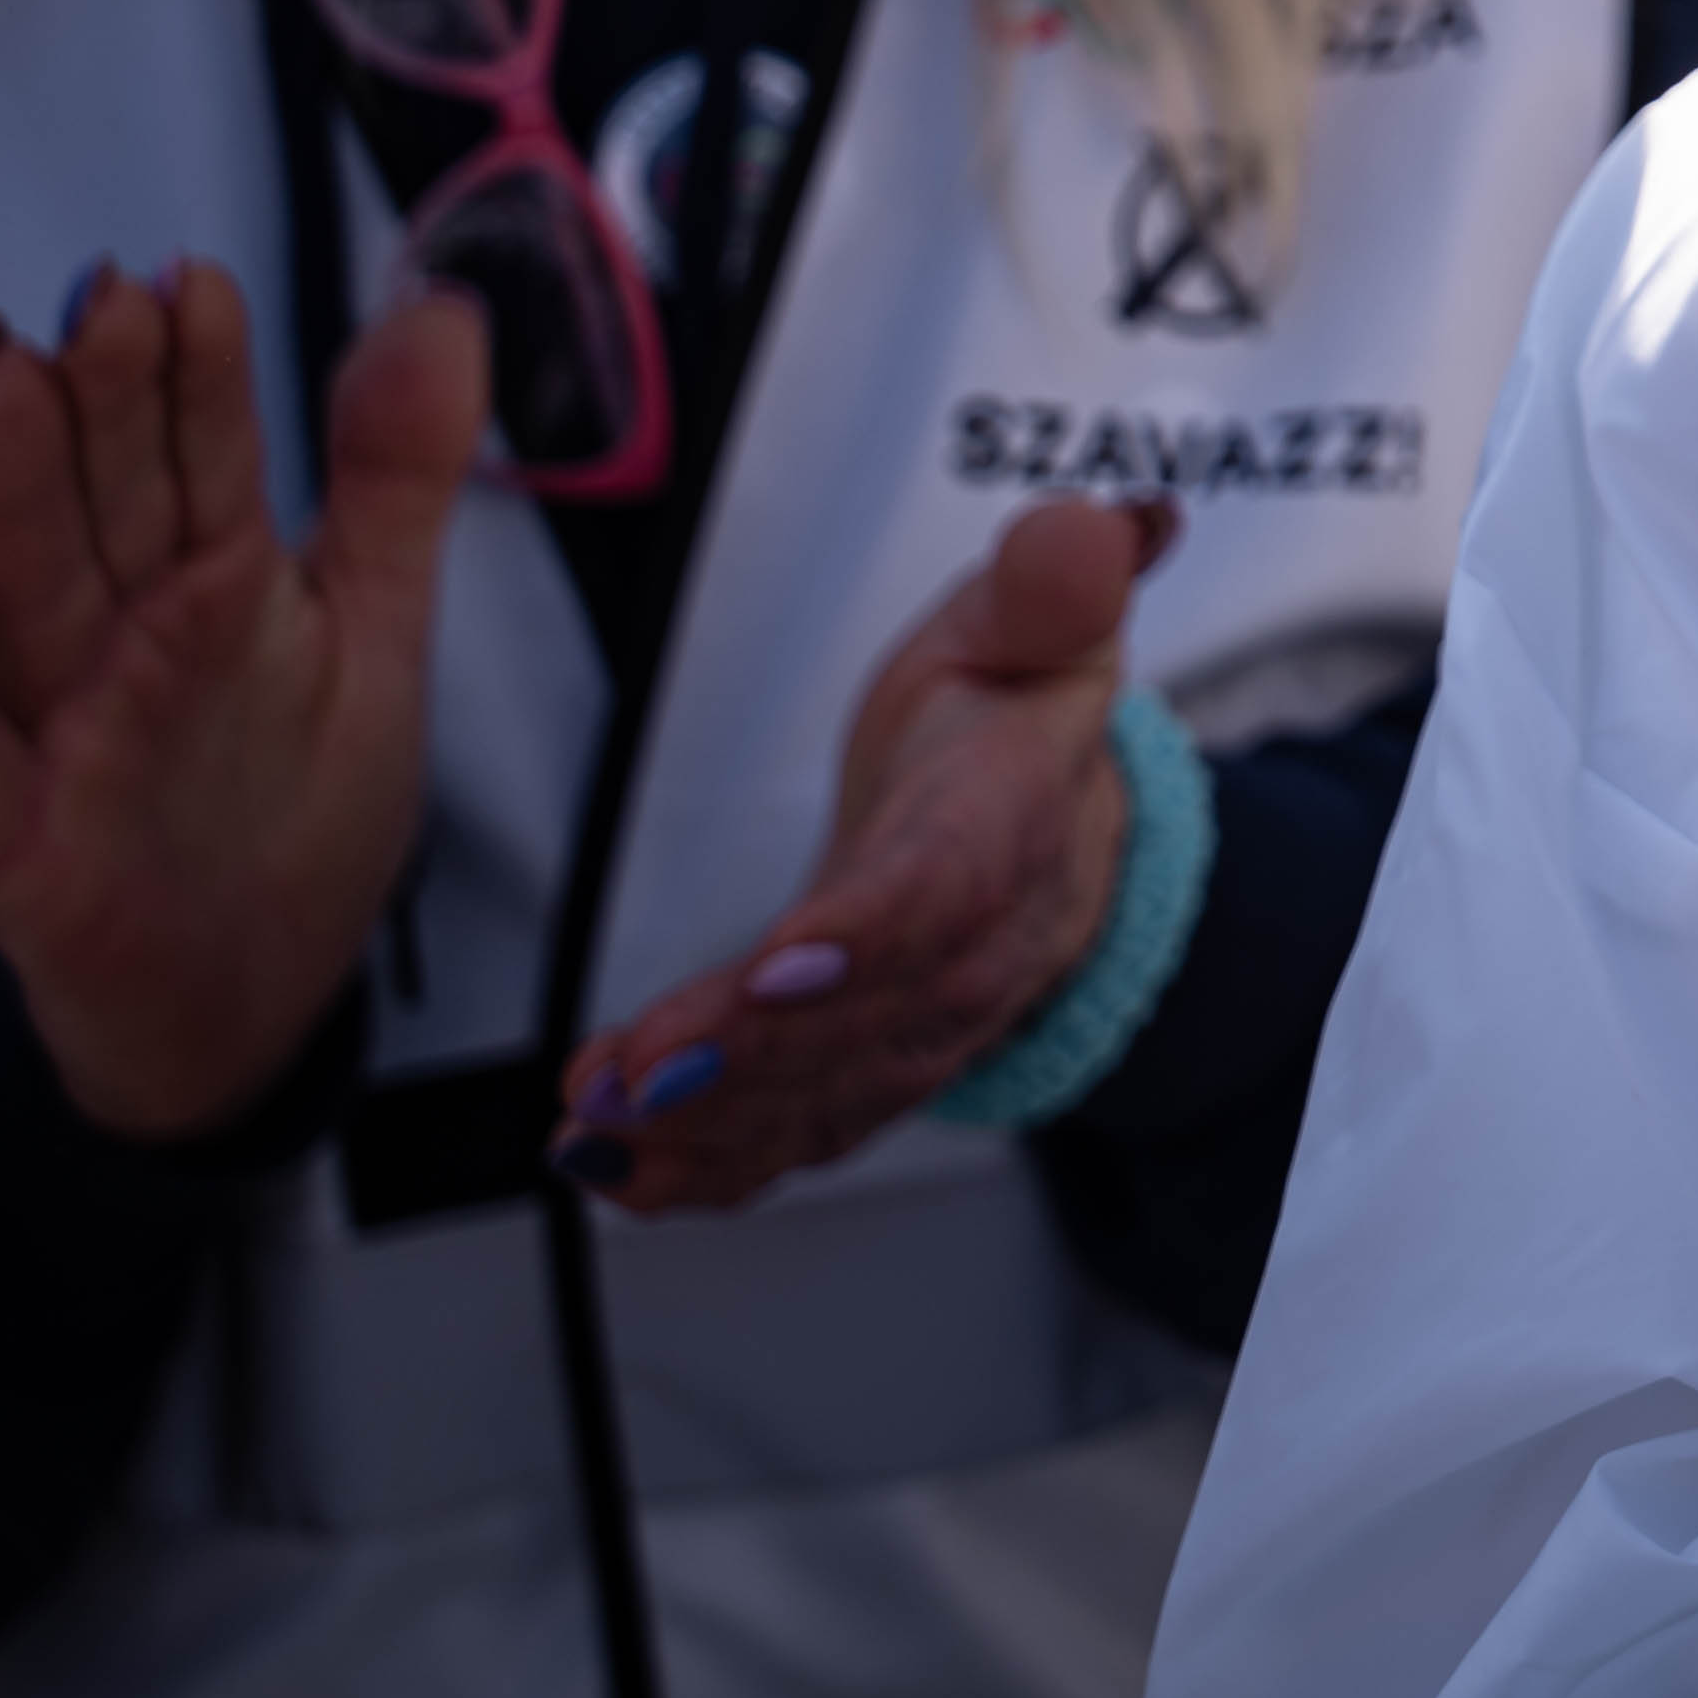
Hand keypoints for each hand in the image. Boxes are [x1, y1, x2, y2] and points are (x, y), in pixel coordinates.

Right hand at [0, 261, 479, 1139]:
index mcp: (212, 582)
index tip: (189, 277)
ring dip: (4, 490)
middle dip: (102, 402)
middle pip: (104, 505)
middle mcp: (122, 637)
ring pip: (23, 595)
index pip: (200, 458)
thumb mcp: (372, 628)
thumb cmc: (293, 804)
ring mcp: (61, 728)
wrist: (244, 1003)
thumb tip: (438, 307)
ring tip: (0, 378)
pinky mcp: (15, 835)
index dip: (196, 373)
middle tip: (100, 298)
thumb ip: (396, 476)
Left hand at [553, 490, 1175, 1212]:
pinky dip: (713, 1165)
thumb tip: (1090, 529)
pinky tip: (623, 1169)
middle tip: (646, 1069)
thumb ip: (1048, 583)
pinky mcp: (884, 1066)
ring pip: (841, 1085)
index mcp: (1015, 807)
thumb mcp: (1030, 619)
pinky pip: (810, 1128)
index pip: (955, 877)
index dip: (876, 927)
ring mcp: (939, 1017)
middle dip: (763, 1050)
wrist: (1054, 818)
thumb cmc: (1010, 712)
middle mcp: (990, 937)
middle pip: (885, 1009)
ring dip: (720, 1116)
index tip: (786, 958)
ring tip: (607, 1121)